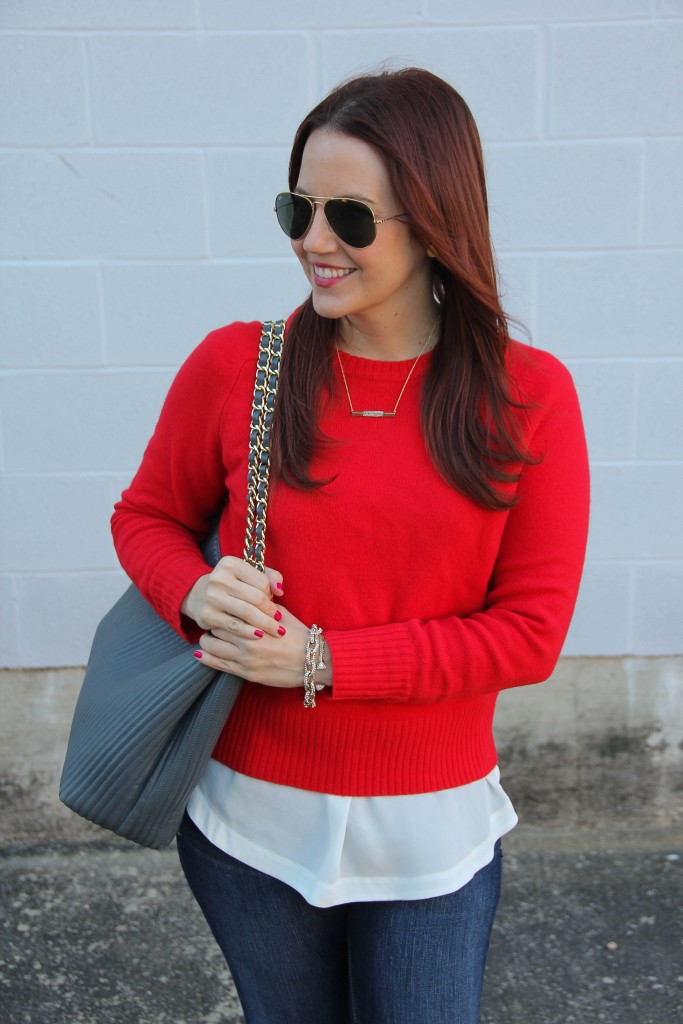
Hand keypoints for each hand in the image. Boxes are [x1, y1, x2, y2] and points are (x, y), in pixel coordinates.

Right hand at [181, 555, 283, 638]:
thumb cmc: (233, 584)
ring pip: (247, 613)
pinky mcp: (207, 615)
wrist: (200, 595)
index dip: (271, 594)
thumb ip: (270, 577)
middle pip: (256, 598)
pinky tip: (259, 635)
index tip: (273, 602)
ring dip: (265, 624)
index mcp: (230, 564)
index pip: (262, 582)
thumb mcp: (249, 574)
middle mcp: (218, 578)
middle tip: (279, 621)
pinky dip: (249, 632)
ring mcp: (211, 597)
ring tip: (276, 631)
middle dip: (271, 612)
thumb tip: (280, 590)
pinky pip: (234, 626)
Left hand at [196, 605, 310, 688]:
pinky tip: (199, 654)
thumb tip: (248, 594)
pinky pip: (218, 665)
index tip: (221, 607)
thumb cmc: (299, 635)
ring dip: (208, 640)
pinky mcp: (246, 674)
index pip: (228, 611)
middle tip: (212, 621)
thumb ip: (263, 604)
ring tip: (210, 637)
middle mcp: (249, 640)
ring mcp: (246, 659)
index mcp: (257, 622)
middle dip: (214, 623)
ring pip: (212, 646)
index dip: (223, 608)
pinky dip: (206, 658)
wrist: (312, 661)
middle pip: (217, 626)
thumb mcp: (282, 613)